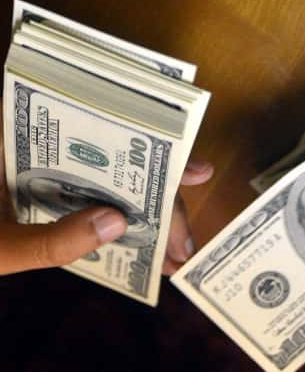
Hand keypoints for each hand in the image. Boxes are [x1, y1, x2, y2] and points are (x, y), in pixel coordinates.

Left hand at [0, 100, 212, 274]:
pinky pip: (96, 205)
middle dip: (160, 205)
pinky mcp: (47, 197)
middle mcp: (45, 150)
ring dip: (147, 217)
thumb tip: (118, 224)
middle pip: (119, 166)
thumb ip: (46, 241)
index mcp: (25, 138)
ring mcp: (48, 175)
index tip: (197, 170)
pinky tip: (144, 244)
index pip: (106, 136)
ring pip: (112, 186)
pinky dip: (122, 225)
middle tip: (185, 243)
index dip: (156, 154)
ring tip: (175, 250)